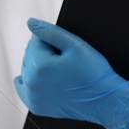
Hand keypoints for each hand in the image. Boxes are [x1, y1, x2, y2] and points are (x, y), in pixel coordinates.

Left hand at [14, 19, 128, 128]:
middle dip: (45, 53)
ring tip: (60, 70)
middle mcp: (31, 82)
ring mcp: (33, 96)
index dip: (53, 40)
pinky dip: (32, 81)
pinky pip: (24, 88)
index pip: (36, 40)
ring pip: (27, 69)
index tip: (66, 48)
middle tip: (65, 59)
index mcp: (40, 65)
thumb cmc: (94, 74)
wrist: (104, 101)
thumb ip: (50, 32)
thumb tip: (31, 22)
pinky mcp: (36, 106)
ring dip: (39, 65)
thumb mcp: (76, 46)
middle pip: (30, 54)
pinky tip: (43, 79)